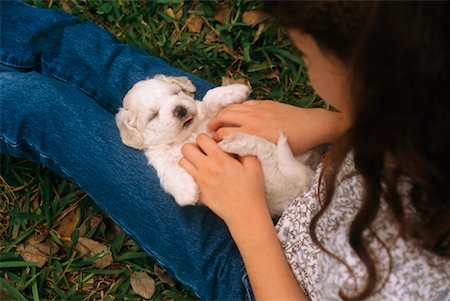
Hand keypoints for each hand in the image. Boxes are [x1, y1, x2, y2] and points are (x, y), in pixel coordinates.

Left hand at [179, 134, 268, 225]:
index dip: (206, 138)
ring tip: (201, 163)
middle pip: (186, 149)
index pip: (201, 138)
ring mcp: (200, 181)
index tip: (212, 143)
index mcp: (220, 159)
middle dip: (193, 147)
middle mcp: (206, 169)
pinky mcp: (198, 192)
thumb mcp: (254, 165)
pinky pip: (187, 177)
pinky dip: (191, 173)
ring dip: (190, 160)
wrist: (245, 214)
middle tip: (203, 152)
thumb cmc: (251, 189)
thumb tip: (234, 141)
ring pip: (182, 162)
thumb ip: (244, 149)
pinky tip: (202, 176)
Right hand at [208, 100, 350, 155]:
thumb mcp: (273, 153)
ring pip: (231, 109)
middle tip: (208, 131)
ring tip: (216, 121)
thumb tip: (239, 155)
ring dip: (220, 115)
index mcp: (253, 135)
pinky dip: (234, 108)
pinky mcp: (263, 103)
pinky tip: (233, 113)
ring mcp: (257, 109)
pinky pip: (243, 104)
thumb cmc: (296, 144)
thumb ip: (254, 153)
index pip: (224, 134)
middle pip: (223, 118)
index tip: (211, 144)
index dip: (214, 139)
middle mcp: (251, 120)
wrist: (312, 126)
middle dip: (212, 125)